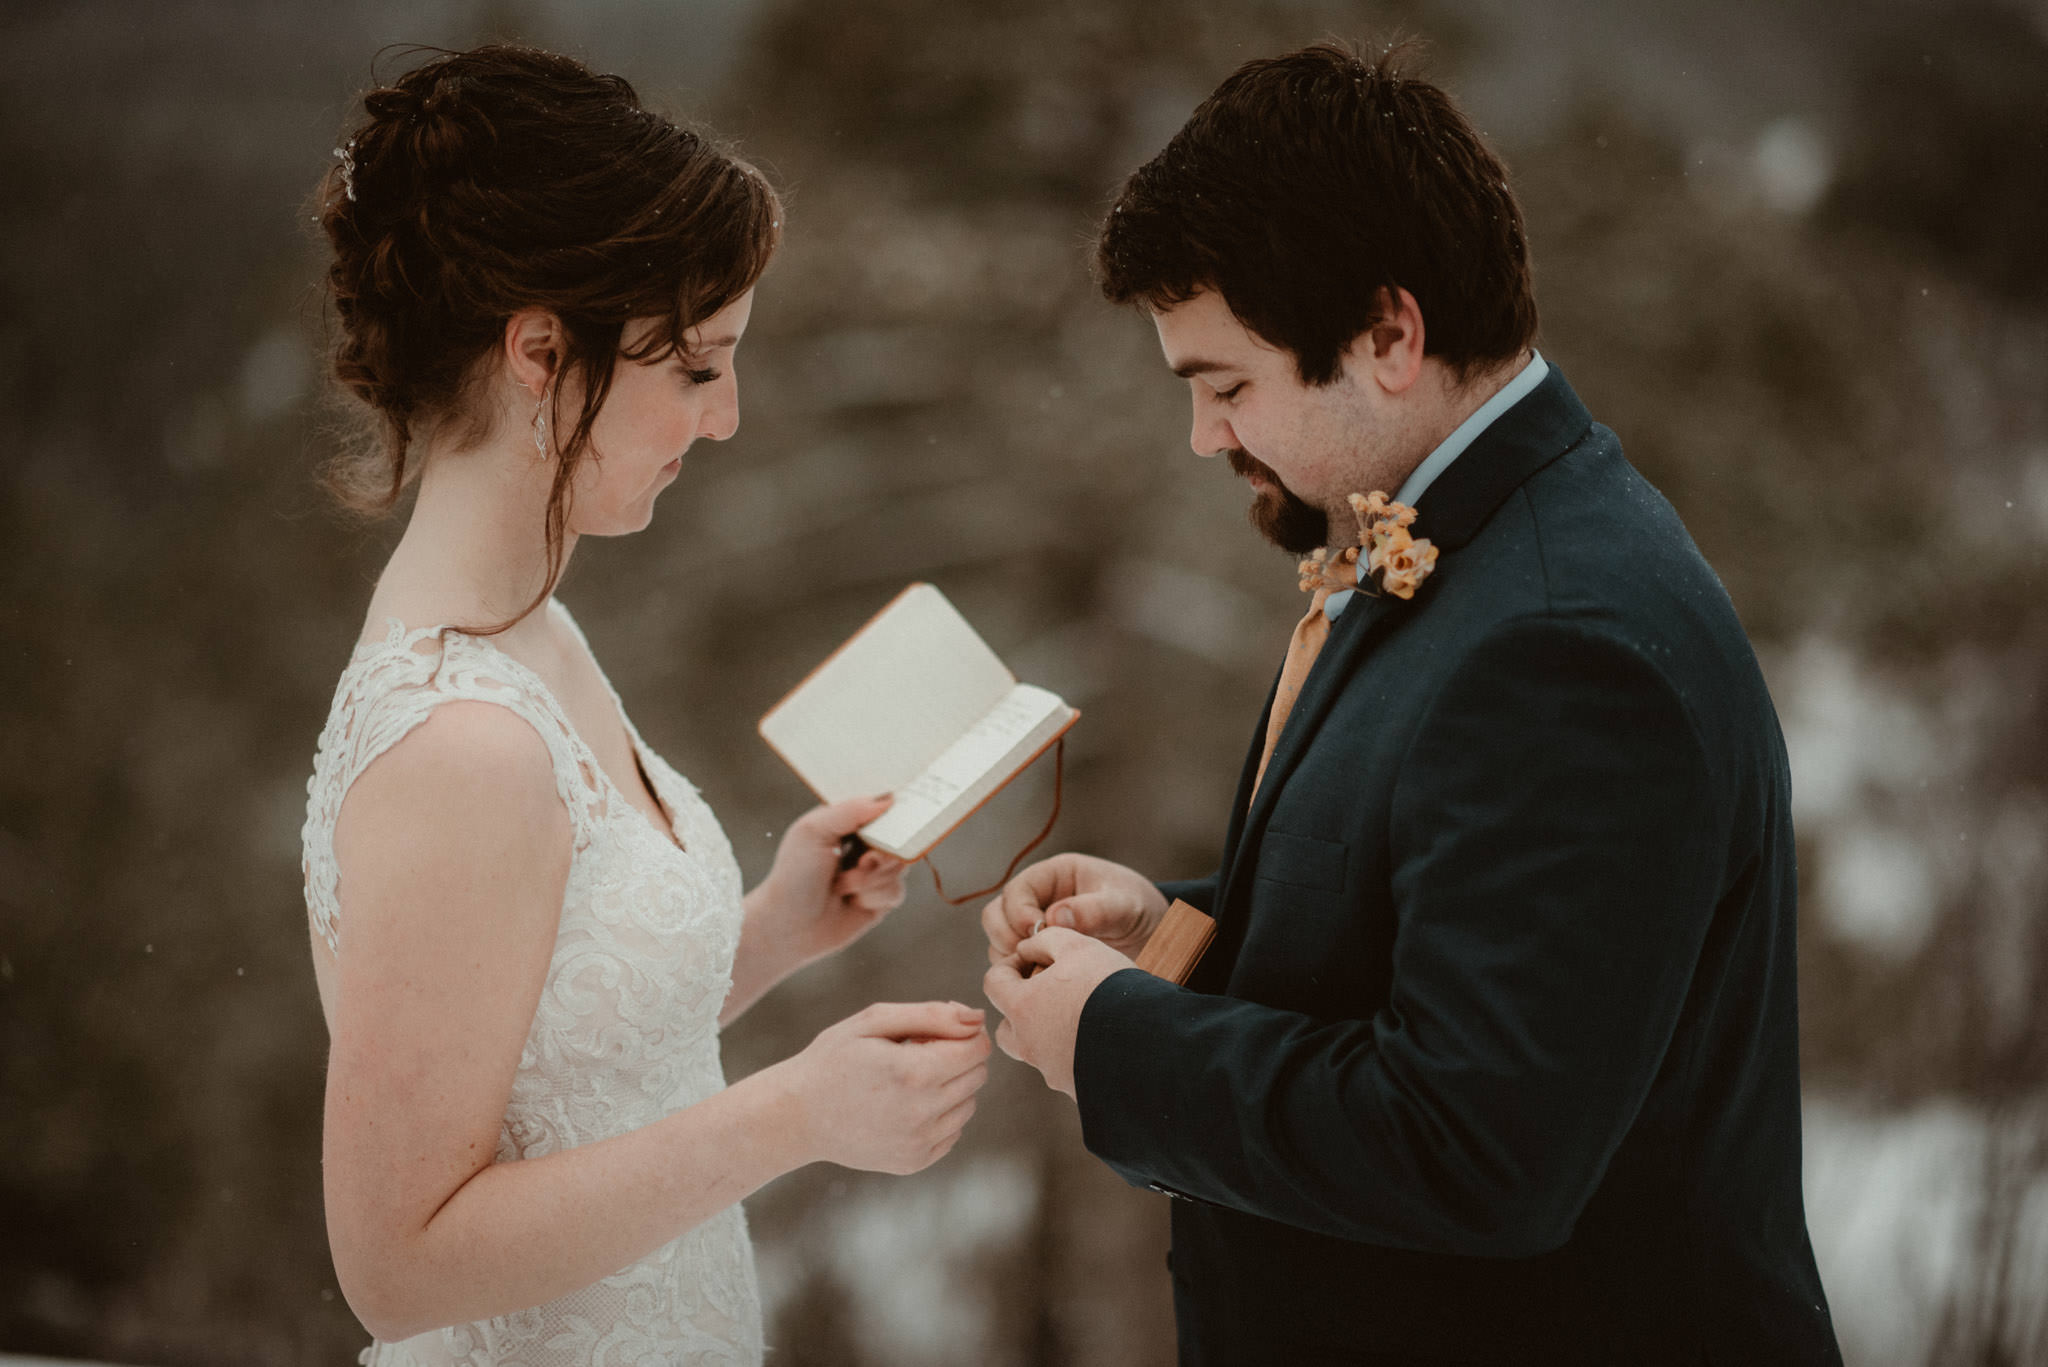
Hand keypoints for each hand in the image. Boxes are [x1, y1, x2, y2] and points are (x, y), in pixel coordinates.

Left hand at [752, 795, 910, 968]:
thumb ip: (851, 810)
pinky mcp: (880, 898)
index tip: (896, 817)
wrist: (789, 926)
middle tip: (863, 861)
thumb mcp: (814, 831)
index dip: (893, 810)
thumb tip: (889, 800)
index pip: (881, 804)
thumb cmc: (794, 875)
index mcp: (846, 821)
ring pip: (900, 865)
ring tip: (841, 886)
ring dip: (870, 878)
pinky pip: (896, 890)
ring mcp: (874, 871)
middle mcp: (863, 843)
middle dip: (882, 851)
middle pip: (899, 836)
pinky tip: (852, 902)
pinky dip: (873, 896)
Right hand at [777, 1001, 991, 1173]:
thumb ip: (932, 1015)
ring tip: (906, 1081)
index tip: (931, 1033)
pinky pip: (952, 1132)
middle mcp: (922, 1112)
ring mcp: (919, 1142)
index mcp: (915, 1072)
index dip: (962, 1034)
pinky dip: (938, 1116)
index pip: (977, 1048)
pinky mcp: (914, 1162)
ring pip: (968, 1105)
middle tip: (915, 1054)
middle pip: (977, 1075)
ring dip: (949, 1088)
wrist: (796, 1115)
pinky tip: (903, 1106)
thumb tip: (978, 1020)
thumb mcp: (874, 1021)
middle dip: (956, 1058)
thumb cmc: (834, 1058)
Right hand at [981, 853, 1166, 964]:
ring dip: (1008, 958)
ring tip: (1036, 970)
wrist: (1154, 936)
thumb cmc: (1140, 909)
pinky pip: (1014, 963)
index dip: (1018, 911)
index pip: (1018, 889)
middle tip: (1027, 955)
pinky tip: (1042, 982)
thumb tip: (1055, 917)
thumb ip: (1095, 909)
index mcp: (1056, 876)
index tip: (1036, 933)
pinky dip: (1019, 973)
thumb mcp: (1125, 905)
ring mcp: (1035, 928)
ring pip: (999, 941)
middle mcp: (1038, 900)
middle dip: (1005, 935)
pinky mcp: (1039, 954)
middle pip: (996, 914)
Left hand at [982, 928, 1132, 1097]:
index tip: (1034, 959)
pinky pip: (1065, 1068)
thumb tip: (1026, 949)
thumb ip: (1044, 941)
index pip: (993, 983)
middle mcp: (1029, 1044)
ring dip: (1046, 1032)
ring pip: (1036, 1050)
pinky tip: (1099, 1039)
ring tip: (1077, 1016)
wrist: (1147, 1040)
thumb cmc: (1107, 987)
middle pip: (1007, 1026)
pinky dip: (1073, 1053)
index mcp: (1021, 1008)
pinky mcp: (1075, 1088)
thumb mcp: (1077, 946)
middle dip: (1020, 1007)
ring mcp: (1051, 1070)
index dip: (1010, 965)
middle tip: (1050, 992)